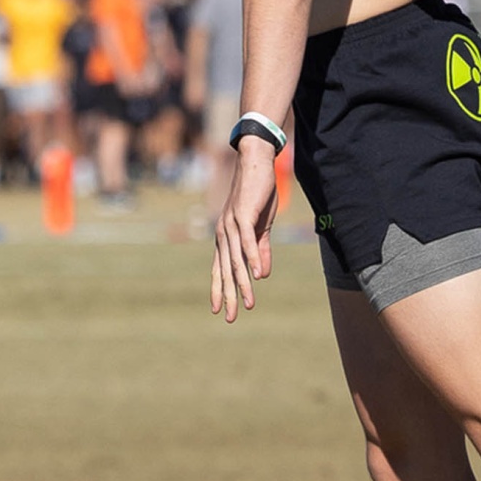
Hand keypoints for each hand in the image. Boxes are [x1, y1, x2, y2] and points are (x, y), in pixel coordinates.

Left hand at [210, 141, 278, 323]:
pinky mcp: (244, 215)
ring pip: (235, 261)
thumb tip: (261, 275)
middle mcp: (223, 233)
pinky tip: (257, 274)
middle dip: (227, 295)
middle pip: (224, 270)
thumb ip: (260, 250)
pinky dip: (251, 258)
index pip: (220, 268)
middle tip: (229, 318)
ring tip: (247, 304)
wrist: (256, 163)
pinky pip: (247, 241)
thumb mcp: (261, 226)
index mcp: (226, 236)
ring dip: (242, 284)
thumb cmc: (258, 194)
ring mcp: (231, 224)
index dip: (220, 289)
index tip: (220, 310)